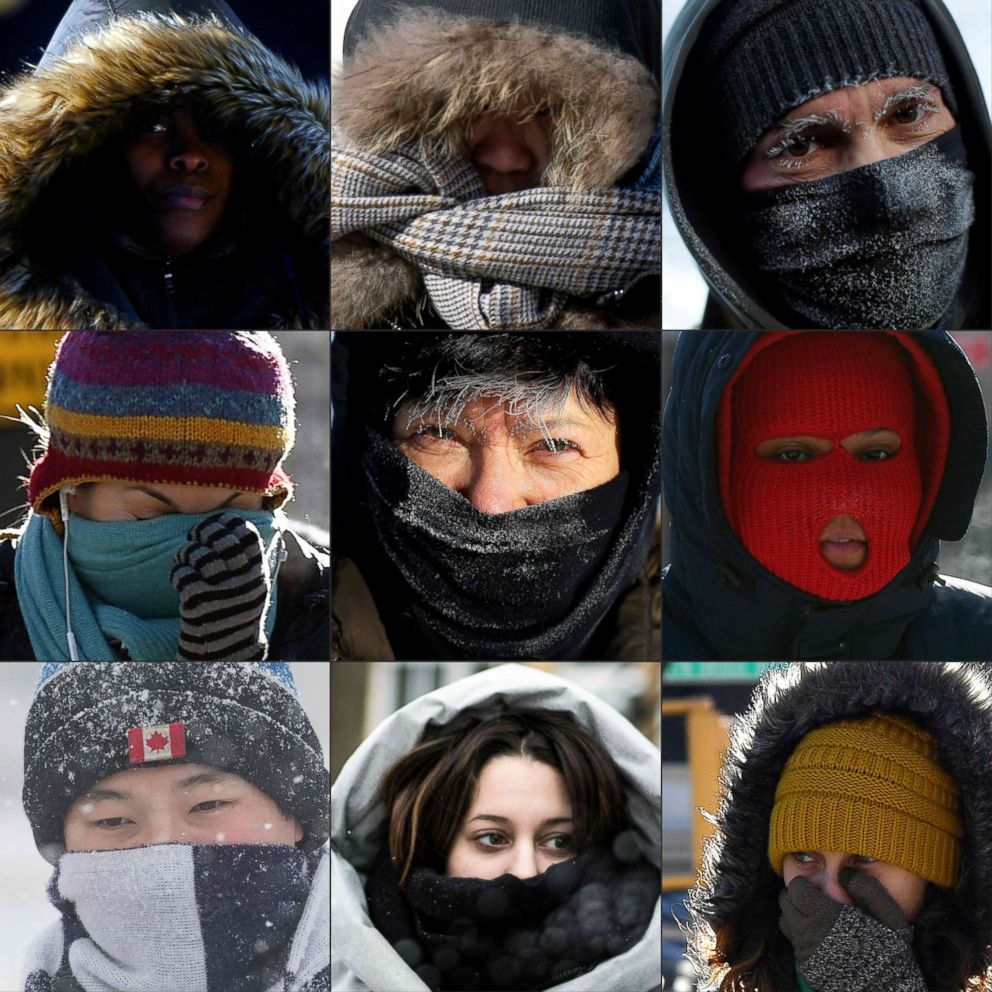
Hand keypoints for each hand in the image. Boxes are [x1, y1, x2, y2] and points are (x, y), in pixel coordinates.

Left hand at [171, 512, 270, 660]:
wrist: (226, 648)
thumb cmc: (236, 611)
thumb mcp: (253, 585)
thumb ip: (247, 559)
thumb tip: (232, 524)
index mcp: (258, 573)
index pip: (245, 534)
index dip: (226, 525)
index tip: (213, 525)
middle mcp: (243, 579)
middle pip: (221, 540)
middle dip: (204, 534)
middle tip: (195, 539)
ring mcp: (222, 590)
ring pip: (199, 554)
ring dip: (187, 553)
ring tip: (186, 560)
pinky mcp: (199, 601)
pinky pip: (183, 573)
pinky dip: (178, 573)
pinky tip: (180, 580)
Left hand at [781, 870, 925, 991]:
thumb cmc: (891, 951)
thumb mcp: (890, 915)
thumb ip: (867, 888)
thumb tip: (845, 872)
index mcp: (827, 916)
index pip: (796, 888)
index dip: (805, 885)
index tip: (818, 889)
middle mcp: (811, 934)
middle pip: (786, 903)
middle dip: (797, 897)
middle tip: (815, 900)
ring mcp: (807, 952)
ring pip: (787, 922)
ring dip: (797, 916)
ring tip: (817, 919)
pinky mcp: (807, 967)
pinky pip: (794, 944)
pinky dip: (802, 938)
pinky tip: (822, 939)